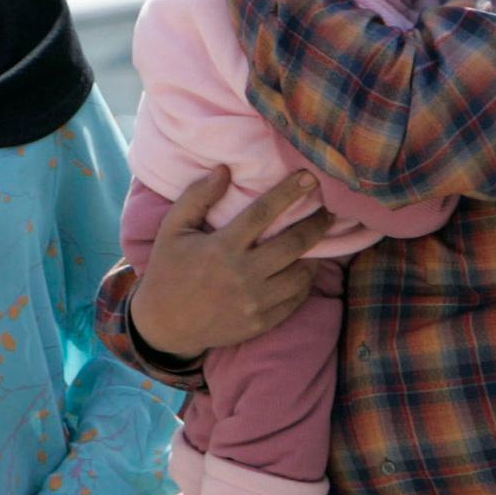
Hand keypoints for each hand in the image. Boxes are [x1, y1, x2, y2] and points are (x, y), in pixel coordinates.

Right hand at [128, 168, 330, 356]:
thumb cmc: (169, 270)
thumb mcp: (172, 229)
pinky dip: (304, 282)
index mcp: (221, 248)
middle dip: (317, 224)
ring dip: (314, 255)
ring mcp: (254, 302)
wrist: (165, 325)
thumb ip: (196, 197)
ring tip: (317, 241)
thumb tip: (224, 169)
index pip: (263, 213)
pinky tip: (304, 269)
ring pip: (301, 275)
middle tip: (330, 211)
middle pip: (293, 244)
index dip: (288, 193)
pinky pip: (295, 300)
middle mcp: (242, 275)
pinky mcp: (260, 323)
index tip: (309, 177)